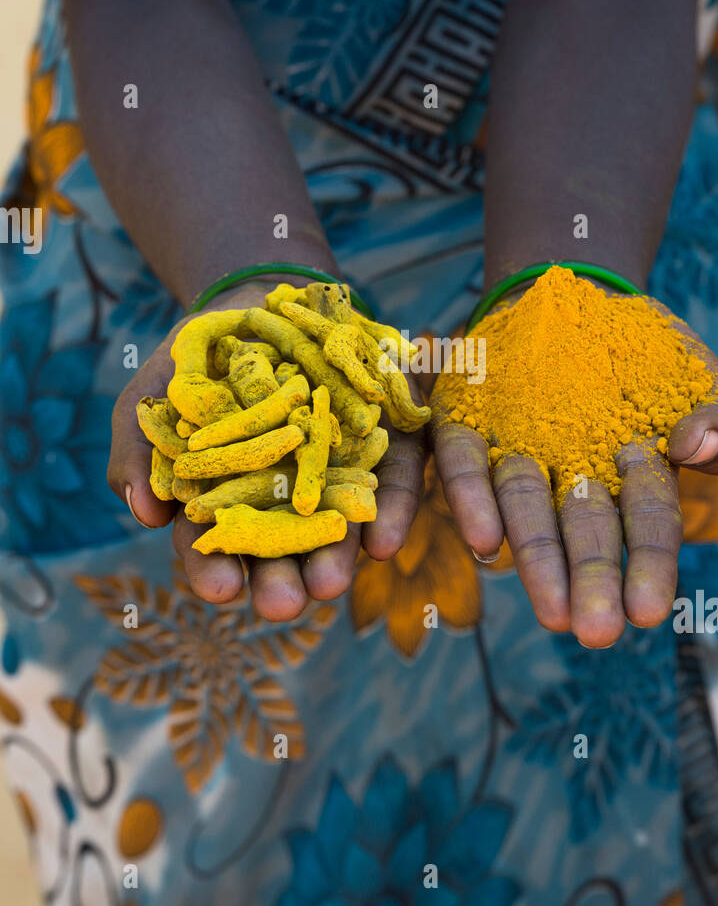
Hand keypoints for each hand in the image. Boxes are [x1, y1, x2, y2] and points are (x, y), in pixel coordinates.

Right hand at [107, 280, 424, 618]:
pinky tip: (382, 543)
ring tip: (331, 583)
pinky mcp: (379, 451)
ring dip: (333, 561)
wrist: (259, 301)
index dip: (213, 570)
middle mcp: (279, 503)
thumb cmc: (195, 362)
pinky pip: (389, 488)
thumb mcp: (153, 400)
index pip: (215, 547)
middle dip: (280, 582)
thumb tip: (144, 515)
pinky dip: (389, 517)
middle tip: (283, 603)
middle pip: (279, 552)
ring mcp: (332, 478)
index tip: (220, 590)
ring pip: (334, 530)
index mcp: (223, 504)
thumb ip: (140, 456)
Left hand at [432, 293, 717, 646]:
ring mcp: (515, 448)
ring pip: (523, 508)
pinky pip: (462, 464)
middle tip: (592, 631)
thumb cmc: (644, 349)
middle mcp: (570, 473)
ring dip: (534, 558)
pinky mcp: (465, 421)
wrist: (570, 290)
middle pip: (583, 530)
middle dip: (590, 580)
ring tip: (549, 610)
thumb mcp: (698, 377)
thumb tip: (701, 445)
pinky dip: (470, 500)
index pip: (645, 524)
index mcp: (630, 472)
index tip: (646, 613)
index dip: (647, 566)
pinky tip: (483, 540)